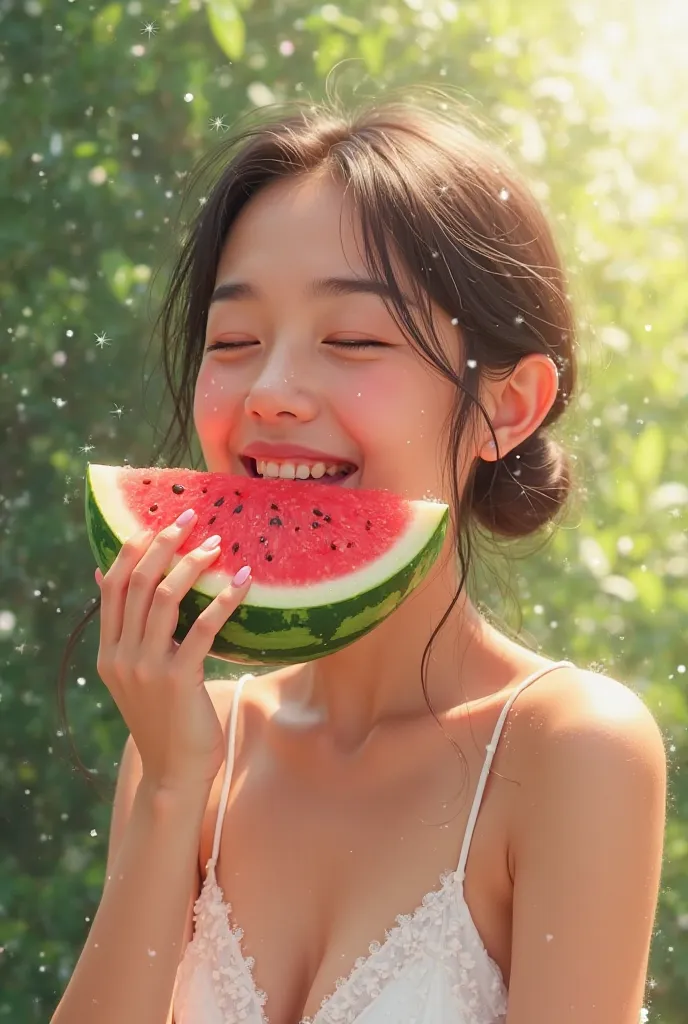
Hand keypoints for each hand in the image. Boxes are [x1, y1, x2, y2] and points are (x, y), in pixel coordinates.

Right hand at [94, 509, 251, 794]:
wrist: (173, 773)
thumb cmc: (164, 719)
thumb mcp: (135, 674)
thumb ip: (126, 632)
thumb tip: (104, 578)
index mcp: (109, 651)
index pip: (113, 587)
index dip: (133, 550)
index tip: (156, 523)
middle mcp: (121, 655)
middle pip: (138, 583)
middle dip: (164, 544)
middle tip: (191, 518)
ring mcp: (147, 667)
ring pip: (166, 597)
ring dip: (193, 564)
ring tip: (217, 544)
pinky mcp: (178, 679)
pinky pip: (202, 628)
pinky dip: (223, 601)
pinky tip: (243, 584)